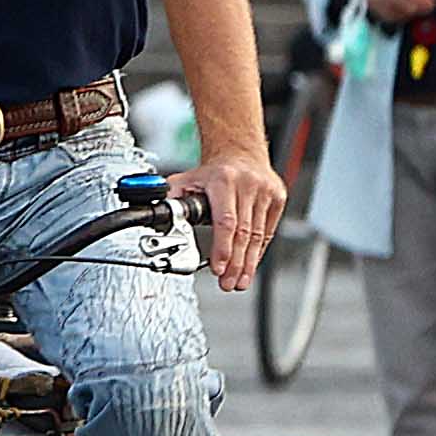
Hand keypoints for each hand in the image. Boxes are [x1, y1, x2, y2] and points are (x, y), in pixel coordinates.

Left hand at [184, 149, 284, 292]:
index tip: (218, 268)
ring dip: (248, 263)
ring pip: (258, 235)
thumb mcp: (186, 180)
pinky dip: (258, 251)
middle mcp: (248, 186)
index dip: (222, 248)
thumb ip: (171, 200)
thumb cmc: (212, 171)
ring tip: (239, 282)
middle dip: (235, 263)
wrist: (240, 152)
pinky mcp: (278, 199)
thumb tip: (157, 219)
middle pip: (244, 233)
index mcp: (224, 181)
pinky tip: (250, 265)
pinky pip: (267, 231)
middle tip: (228, 283)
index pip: (226, 221)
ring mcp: (266, 192)